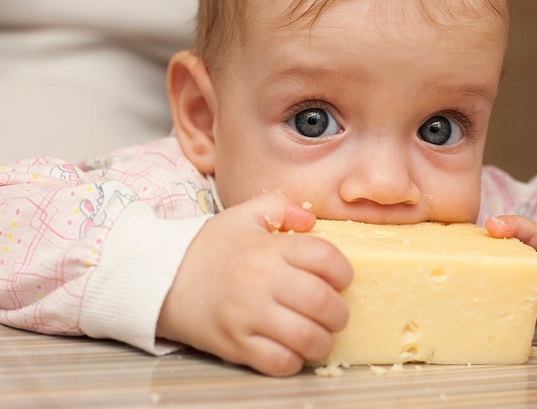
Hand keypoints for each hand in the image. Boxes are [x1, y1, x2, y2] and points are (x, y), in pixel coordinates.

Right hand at [156, 192, 352, 375]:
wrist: (161, 278)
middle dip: (339, 311)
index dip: (343, 271)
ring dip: (323, 339)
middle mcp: (262, 281)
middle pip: (322, 301)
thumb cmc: (209, 247)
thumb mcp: (243, 215)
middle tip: (335, 312)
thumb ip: (281, 207)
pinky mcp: (235, 345)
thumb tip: (310, 221)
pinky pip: (279, 362)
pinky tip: (293, 349)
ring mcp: (248, 316)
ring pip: (307, 337)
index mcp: (268, 248)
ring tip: (319, 333)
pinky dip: (294, 360)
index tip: (341, 278)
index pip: (325, 258)